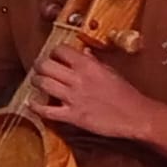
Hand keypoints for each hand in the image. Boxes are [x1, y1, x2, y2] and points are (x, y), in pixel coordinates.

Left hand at [28, 46, 152, 139]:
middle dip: (40, 66)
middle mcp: (77, 78)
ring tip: (37, 82)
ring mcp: (73, 98)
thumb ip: (94, 61)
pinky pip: (47, 111)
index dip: (54, 52)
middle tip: (40, 68)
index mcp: (88, 65)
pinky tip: (30, 104)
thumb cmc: (126, 93)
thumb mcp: (110, 71)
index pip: (61, 50)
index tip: (54, 56)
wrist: (135, 116)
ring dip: (36, 82)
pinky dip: (36, 107)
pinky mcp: (72, 116)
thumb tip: (84, 52)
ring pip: (43, 84)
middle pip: (46, 65)